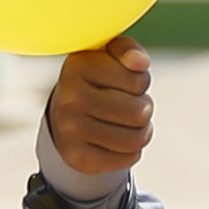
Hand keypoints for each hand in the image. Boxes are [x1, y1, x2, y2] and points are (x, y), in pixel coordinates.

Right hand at [47, 36, 153, 187]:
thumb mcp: (110, 57)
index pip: (139, 80)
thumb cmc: (98, 81)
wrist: (65, 117)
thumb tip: (139, 62)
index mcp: (77, 65)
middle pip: (140, 112)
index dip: (140, 82)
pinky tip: (117, 141)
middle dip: (143, 108)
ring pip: (137, 138)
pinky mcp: (77, 158)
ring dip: (141, 131)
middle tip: (129, 105)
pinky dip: (130, 151)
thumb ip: (127, 50)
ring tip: (127, 123)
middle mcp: (69, 98)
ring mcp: (70, 130)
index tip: (123, 81)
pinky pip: (127, 159)